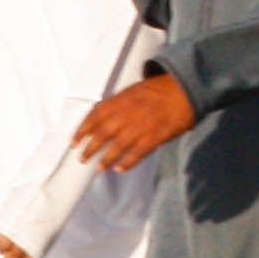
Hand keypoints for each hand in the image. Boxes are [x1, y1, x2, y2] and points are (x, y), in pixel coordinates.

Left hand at [71, 68, 195, 171]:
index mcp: (120, 100)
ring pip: (117, 147)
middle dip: (90, 148)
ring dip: (106, 158)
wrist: (184, 89)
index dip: (82, 130)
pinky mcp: (154, 137)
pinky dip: (127, 162)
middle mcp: (126, 115)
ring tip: (100, 167)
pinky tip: (120, 168)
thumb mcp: (133, 91)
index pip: (94, 117)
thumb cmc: (159, 89)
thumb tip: (104, 119)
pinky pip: (137, 153)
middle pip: (102, 135)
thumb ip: (118, 104)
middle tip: (82, 159)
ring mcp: (140, 127)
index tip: (73, 142)